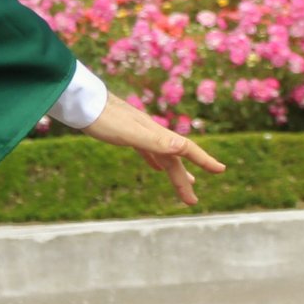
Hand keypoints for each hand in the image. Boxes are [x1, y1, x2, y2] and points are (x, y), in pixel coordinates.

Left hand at [78, 91, 224, 208]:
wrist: (81, 102)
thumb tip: (182, 146)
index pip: (185, 148)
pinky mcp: (126, 134)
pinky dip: (156, 161)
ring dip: (174, 172)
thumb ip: (155, 140)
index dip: (204, 160)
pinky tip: (156, 166)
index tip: (221, 170)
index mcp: (156, 134)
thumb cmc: (103, 118)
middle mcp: (151, 133)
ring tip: (186, 185)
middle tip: (192, 202)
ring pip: (163, 157)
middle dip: (185, 180)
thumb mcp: (129, 132)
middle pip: (174, 160)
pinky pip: (148, 151)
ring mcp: (140, 133)